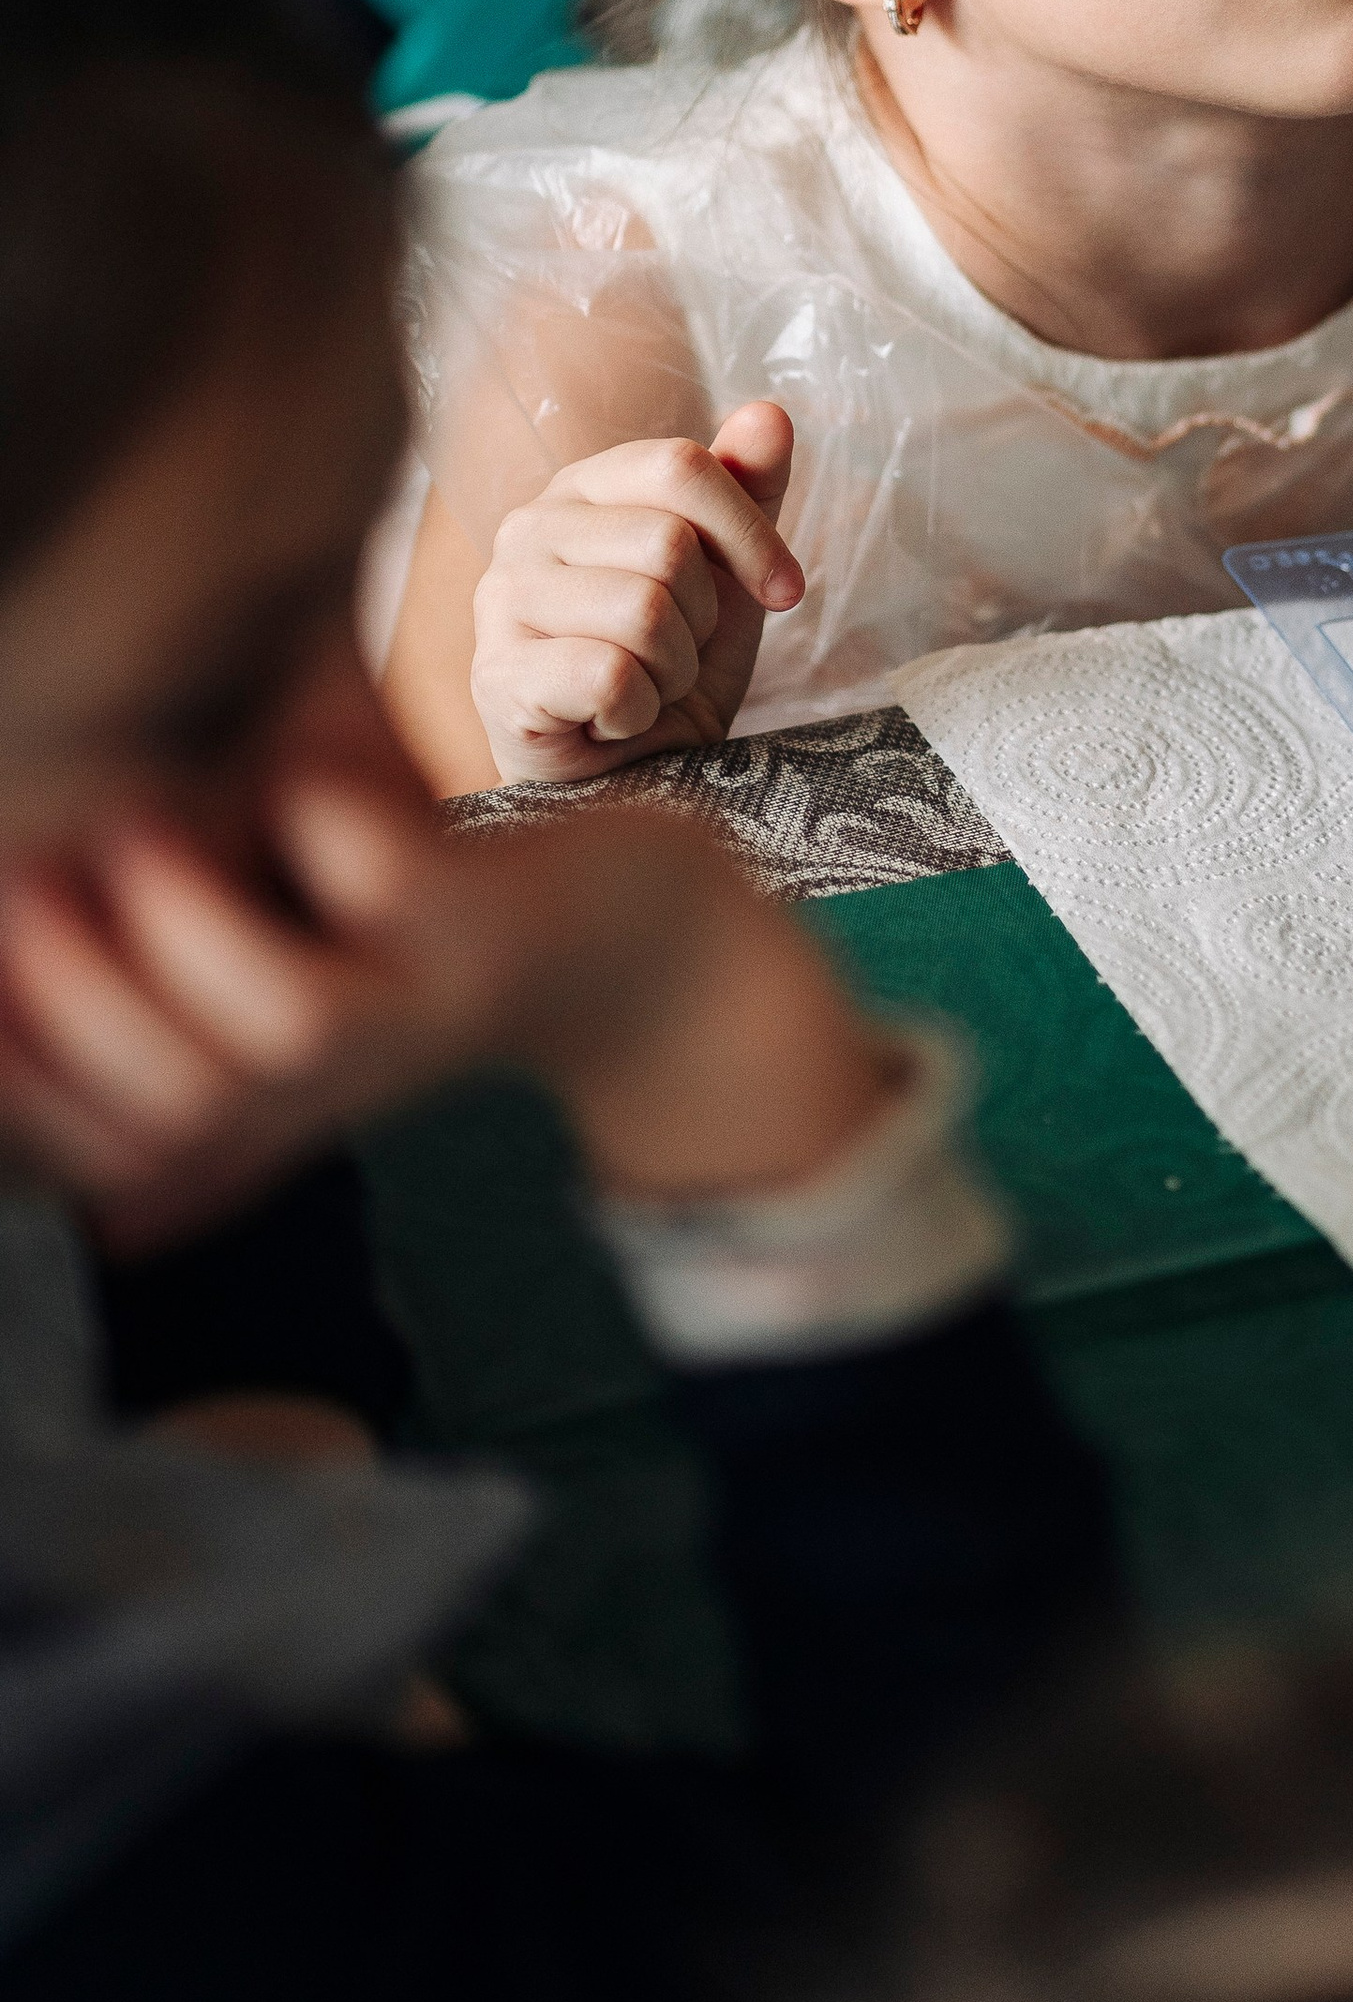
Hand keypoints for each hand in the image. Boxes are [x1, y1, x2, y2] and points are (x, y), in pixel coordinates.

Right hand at [0, 779, 508, 1248]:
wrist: (641, 946)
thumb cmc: (438, 976)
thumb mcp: (316, 1055)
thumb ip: (211, 1122)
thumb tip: (101, 1215)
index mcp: (274, 1099)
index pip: (117, 1141)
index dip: (27, 1088)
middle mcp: (340, 1068)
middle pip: (188, 1097)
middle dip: (81, 1008)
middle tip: (20, 889)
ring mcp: (420, 992)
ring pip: (289, 1019)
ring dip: (190, 933)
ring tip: (134, 831)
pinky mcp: (490, 914)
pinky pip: (405, 886)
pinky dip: (335, 835)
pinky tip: (289, 786)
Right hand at [469, 402, 802, 786]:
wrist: (618, 783)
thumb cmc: (666, 670)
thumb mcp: (727, 579)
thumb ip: (748, 493)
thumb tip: (771, 412)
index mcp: (584, 488)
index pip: (681, 466)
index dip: (751, 533)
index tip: (785, 592)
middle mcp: (528, 528)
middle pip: (668, 544)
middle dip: (702, 620)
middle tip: (676, 658)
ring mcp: (500, 600)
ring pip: (644, 610)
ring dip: (673, 672)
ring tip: (644, 690)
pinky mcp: (495, 676)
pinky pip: (610, 674)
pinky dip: (639, 712)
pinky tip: (612, 723)